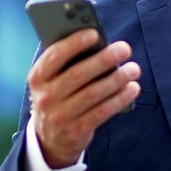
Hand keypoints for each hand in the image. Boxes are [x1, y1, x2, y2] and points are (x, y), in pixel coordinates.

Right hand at [27, 30, 140, 168]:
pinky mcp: (76, 130)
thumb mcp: (51, 80)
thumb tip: (98, 44)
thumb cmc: (57, 95)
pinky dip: (119, 98)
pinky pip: (102, 111)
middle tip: (124, 49)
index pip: (54, 56)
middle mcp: (46, 96)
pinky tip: (132, 88)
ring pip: (93, 93)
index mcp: (37, 77)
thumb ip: (67, 63)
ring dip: (116, 79)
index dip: (74, 43)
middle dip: (104, 59)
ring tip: (133, 68)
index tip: (95, 33)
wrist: (50, 137)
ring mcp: (60, 115)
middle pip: (78, 74)